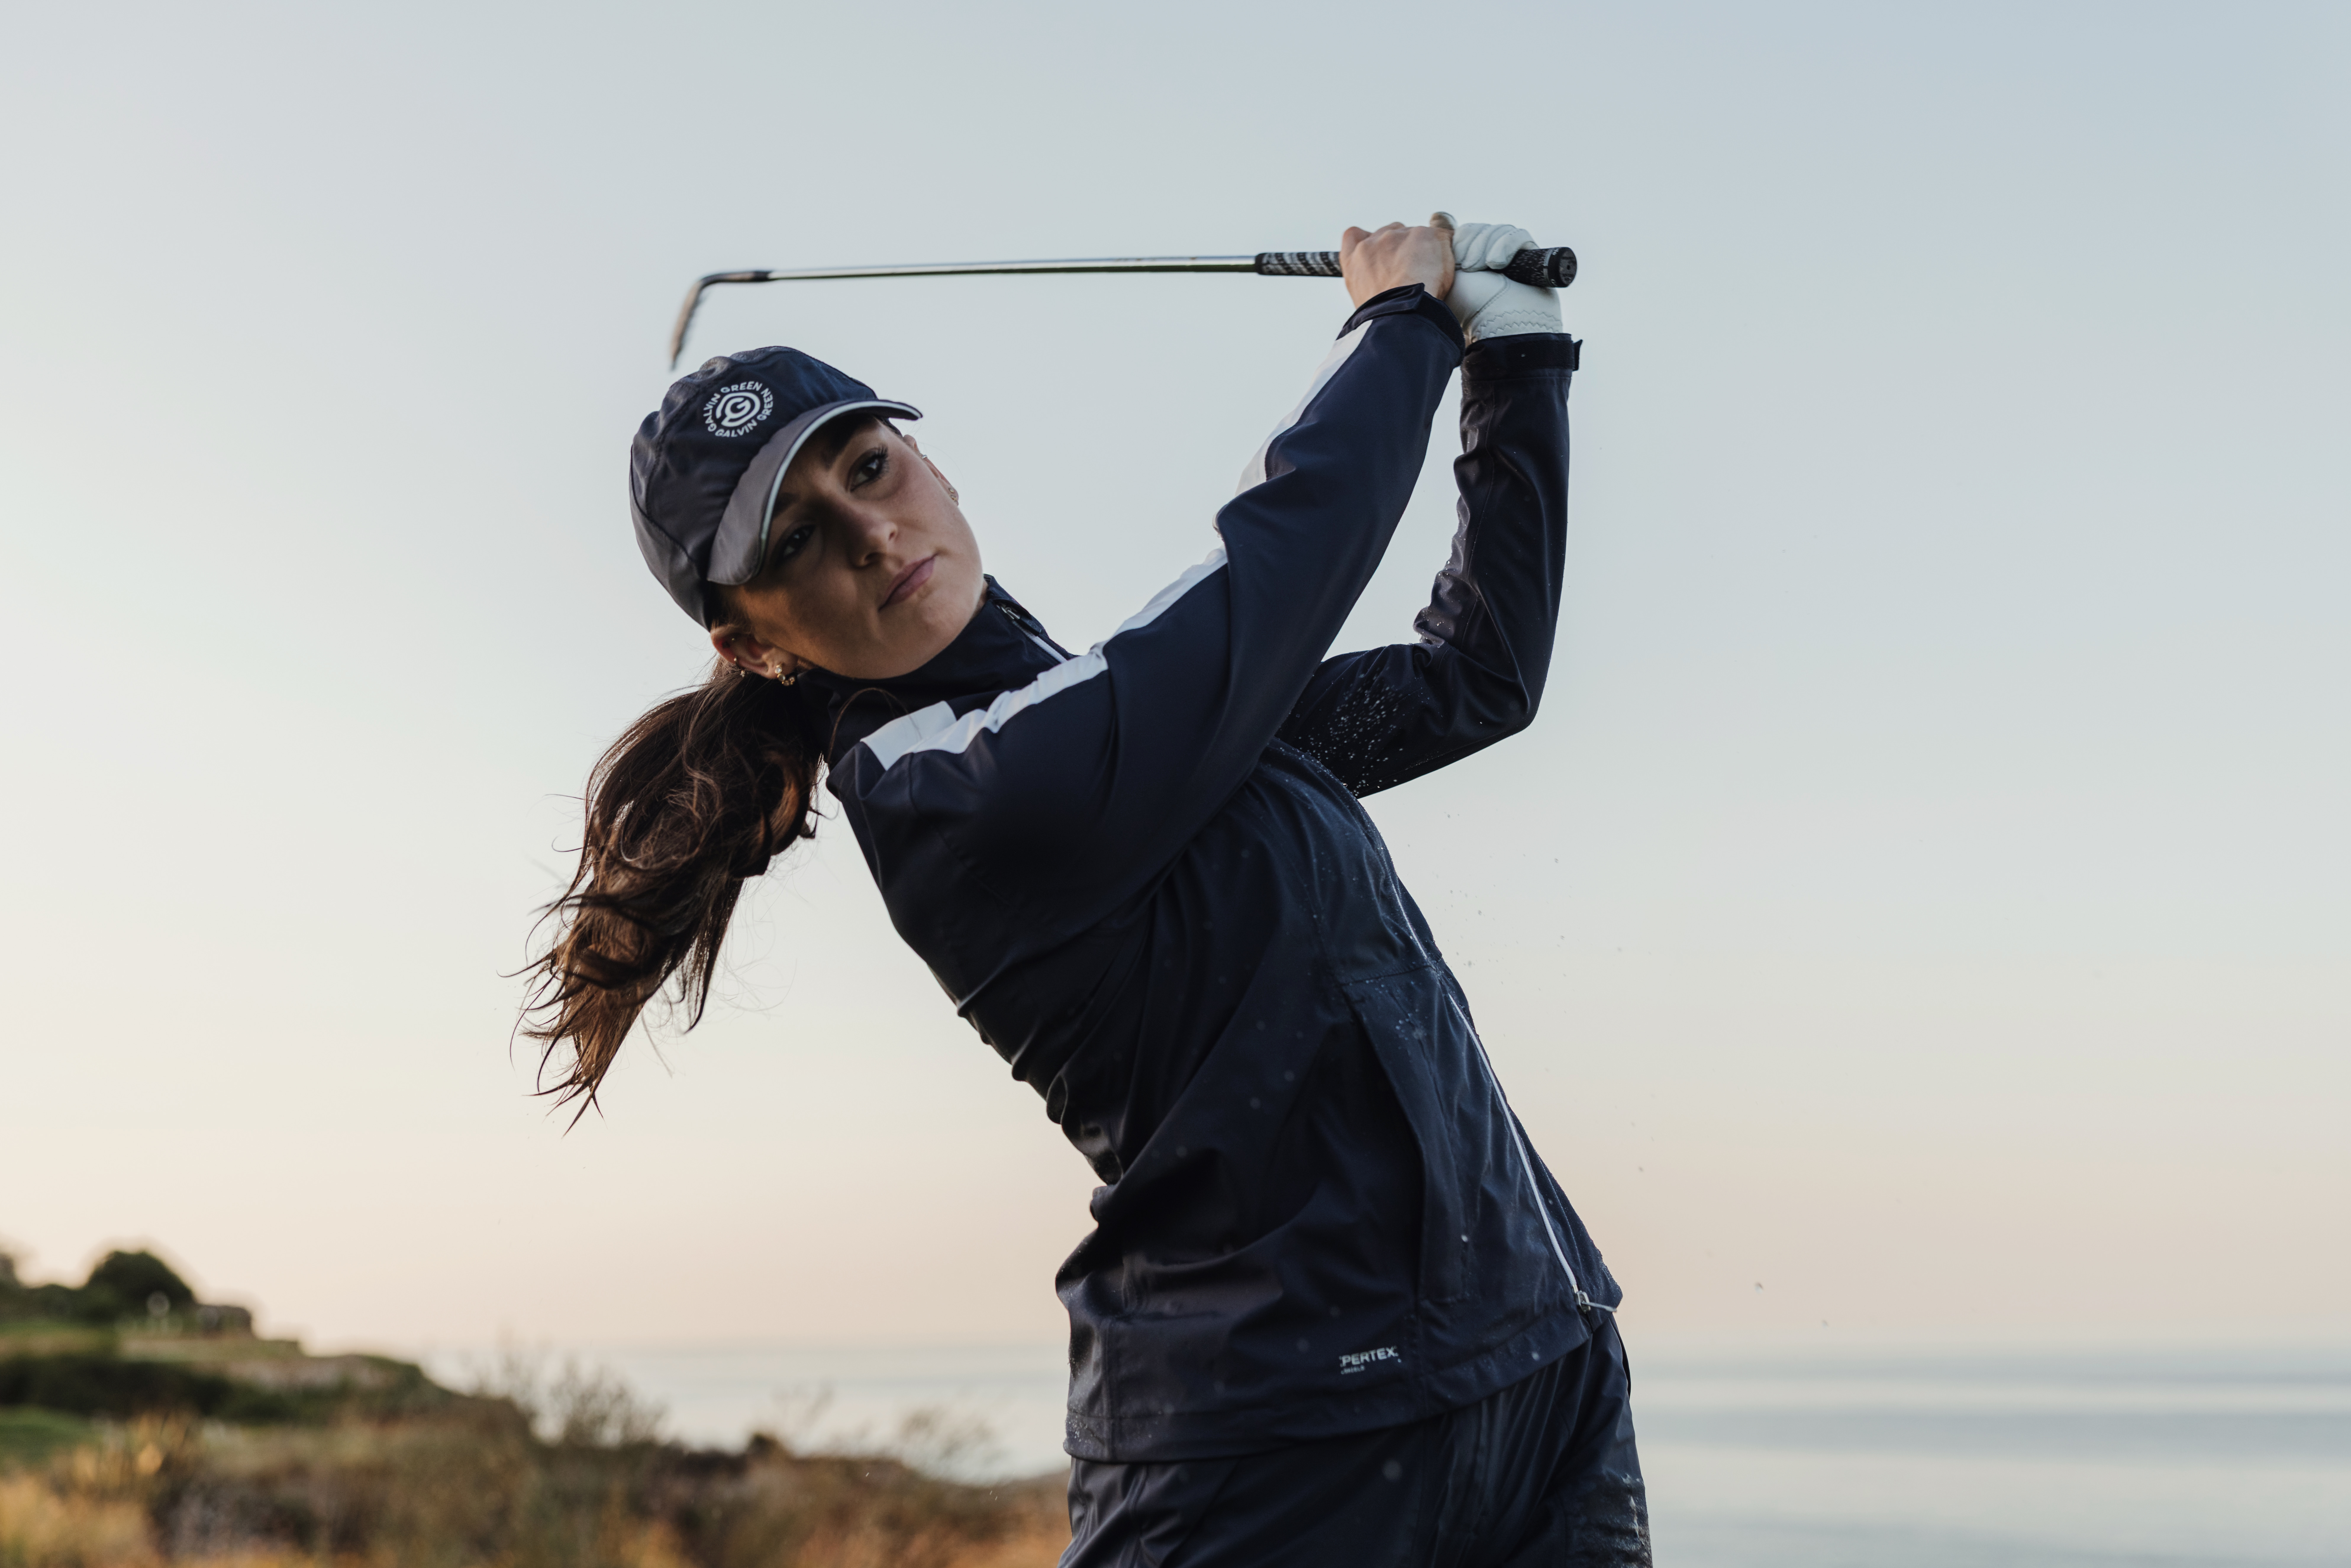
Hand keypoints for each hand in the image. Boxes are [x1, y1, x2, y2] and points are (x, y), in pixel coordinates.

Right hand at [1340, 220, 1454, 308]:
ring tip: (1430, 274)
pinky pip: (1441, 236)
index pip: (1354, 235)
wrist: (1399, 316)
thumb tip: (1386, 276)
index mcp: (1354, 259)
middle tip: (1414, 271)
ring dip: (1425, 248)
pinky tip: (1445, 269)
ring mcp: (1398, 236)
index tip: (1380, 251)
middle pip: (1392, 232)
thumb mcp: (1364, 299)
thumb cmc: (1384, 316)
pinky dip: (1446, 250)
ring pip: (1417, 233)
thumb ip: (1369, 278)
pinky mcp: (1423, 235)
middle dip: (1404, 247)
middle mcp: (1373, 243)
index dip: (1367, 240)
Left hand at [1439, 217, 1562, 342]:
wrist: (1500, 326)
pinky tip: (1498, 263)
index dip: (1463, 240)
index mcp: (1471, 259)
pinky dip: (1506, 246)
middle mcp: (1490, 256)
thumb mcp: (1446, 277)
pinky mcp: (1530, 257)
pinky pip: (1519, 236)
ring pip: (1498, 230)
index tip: (1460, 261)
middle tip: (1470, 267)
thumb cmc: (1470, 308)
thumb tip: (1437, 215)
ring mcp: (1510, 257)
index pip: (1467, 232)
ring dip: (1488, 247)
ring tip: (1484, 268)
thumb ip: (1438, 251)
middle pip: (1482, 229)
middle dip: (1474, 245)